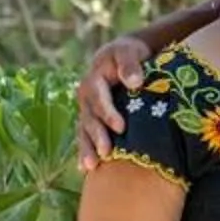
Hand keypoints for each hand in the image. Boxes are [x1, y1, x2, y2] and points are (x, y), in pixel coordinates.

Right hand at [75, 36, 152, 170]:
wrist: (123, 56)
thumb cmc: (129, 53)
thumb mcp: (128, 51)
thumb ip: (130, 63)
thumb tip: (134, 82)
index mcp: (94, 80)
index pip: (99, 97)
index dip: (108, 112)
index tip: (121, 127)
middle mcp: (87, 97)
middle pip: (90, 118)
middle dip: (97, 136)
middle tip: (106, 152)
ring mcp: (88, 111)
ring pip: (85, 131)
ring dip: (87, 148)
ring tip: (91, 166)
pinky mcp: (93, 120)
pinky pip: (86, 137)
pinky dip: (85, 152)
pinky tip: (86, 169)